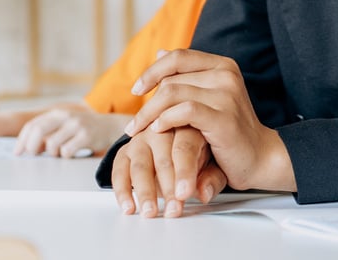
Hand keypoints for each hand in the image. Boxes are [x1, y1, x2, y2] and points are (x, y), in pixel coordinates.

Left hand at [13, 106, 124, 157]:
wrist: (111, 127)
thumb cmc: (84, 129)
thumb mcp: (64, 126)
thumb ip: (48, 133)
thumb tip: (29, 148)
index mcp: (57, 113)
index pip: (32, 125)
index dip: (22, 140)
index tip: (18, 152)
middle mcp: (66, 116)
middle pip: (38, 131)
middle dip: (31, 146)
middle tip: (34, 155)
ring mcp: (76, 125)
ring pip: (52, 144)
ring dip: (52, 153)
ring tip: (60, 153)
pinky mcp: (86, 136)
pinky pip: (67, 151)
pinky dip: (65, 156)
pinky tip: (71, 153)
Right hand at [110, 125, 227, 217]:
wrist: (180, 142)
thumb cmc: (203, 153)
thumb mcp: (218, 164)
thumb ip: (213, 178)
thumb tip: (204, 193)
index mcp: (189, 126)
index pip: (185, 146)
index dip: (184, 171)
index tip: (185, 193)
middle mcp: (163, 128)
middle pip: (162, 156)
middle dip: (167, 186)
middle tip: (173, 208)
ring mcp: (142, 137)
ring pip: (140, 164)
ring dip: (145, 191)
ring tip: (150, 212)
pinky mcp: (126, 150)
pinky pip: (119, 169)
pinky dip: (122, 190)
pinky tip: (130, 207)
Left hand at [125, 49, 290, 192]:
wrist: (260, 158)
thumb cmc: (230, 131)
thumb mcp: (209, 98)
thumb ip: (187, 76)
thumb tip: (159, 52)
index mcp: (223, 66)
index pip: (178, 57)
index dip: (152, 71)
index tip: (136, 89)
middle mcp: (226, 75)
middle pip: (171, 78)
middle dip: (147, 101)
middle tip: (134, 123)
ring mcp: (226, 95)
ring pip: (172, 93)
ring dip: (149, 114)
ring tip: (138, 130)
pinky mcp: (223, 118)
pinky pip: (183, 110)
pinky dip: (165, 119)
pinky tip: (157, 130)